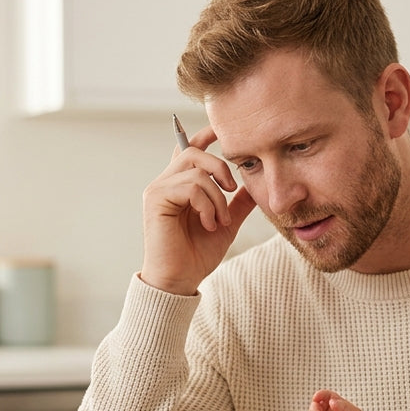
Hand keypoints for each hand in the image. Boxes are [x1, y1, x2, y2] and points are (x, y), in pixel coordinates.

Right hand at [139, 123, 257, 295]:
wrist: (180, 280)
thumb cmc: (197, 255)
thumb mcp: (226, 223)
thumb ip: (237, 203)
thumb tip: (253, 184)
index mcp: (180, 185)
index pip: (188, 148)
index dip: (205, 135)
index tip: (222, 130)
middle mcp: (166, 183)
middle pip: (193, 151)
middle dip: (220, 166)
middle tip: (233, 189)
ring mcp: (158, 189)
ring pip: (196, 170)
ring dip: (217, 197)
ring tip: (219, 220)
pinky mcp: (156, 199)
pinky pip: (191, 186)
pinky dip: (207, 205)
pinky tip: (208, 223)